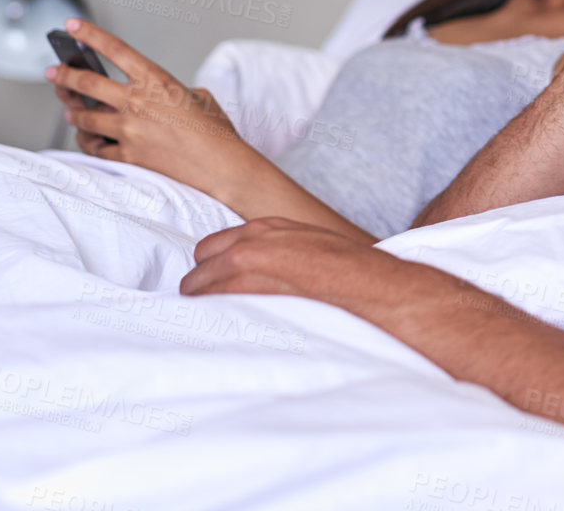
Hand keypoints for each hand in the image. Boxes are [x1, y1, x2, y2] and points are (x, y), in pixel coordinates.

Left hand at [45, 19, 255, 200]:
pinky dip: (91, 144)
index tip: (72, 26)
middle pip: (86, 83)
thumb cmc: (216, 133)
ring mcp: (129, 129)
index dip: (90, 34)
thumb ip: (172, 93)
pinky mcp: (127, 155)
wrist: (220, 166)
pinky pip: (97, 148)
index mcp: (156, 80)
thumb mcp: (199, 98)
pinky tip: (89, 140)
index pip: (115, 49)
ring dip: (74, 114)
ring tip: (71, 112)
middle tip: (53, 72)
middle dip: (64, 75)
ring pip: (84, 118)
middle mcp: (137, 102)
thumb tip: (159, 99)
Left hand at [180, 216, 390, 307]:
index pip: (210, 248)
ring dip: (205, 308)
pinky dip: (212, 320)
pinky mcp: (245, 293)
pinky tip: (226, 334)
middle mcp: (248, 243)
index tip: (221, 289)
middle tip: (218, 313)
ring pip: (196, 290)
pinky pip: (209, 308)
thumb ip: (277, 251)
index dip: (214, 271)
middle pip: (198, 270)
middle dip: (204, 290)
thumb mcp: (308, 243)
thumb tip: (260, 273)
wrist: (367, 285)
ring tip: (222, 328)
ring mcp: (243, 267)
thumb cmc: (347, 271)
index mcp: (264, 228)